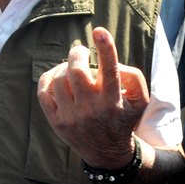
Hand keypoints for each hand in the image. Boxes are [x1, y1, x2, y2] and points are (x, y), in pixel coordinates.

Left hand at [38, 27, 149, 168]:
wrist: (107, 153)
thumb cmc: (123, 118)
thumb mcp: (140, 100)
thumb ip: (134, 76)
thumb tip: (114, 61)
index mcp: (112, 101)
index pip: (110, 70)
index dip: (105, 48)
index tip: (100, 31)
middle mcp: (91, 109)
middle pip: (77, 71)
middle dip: (78, 54)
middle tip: (82, 52)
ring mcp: (71, 116)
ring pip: (59, 79)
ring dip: (64, 67)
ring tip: (72, 67)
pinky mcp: (56, 121)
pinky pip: (44, 92)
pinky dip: (48, 78)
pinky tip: (57, 77)